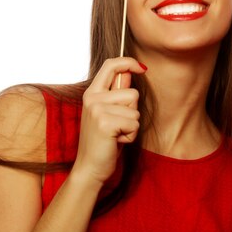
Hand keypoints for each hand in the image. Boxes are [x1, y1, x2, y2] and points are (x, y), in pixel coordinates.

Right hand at [71, 58, 146, 185]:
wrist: (90, 168)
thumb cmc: (104, 141)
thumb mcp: (108, 114)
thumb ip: (116, 94)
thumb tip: (130, 73)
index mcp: (92, 93)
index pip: (110, 65)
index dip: (128, 63)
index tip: (142, 68)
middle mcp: (92, 98)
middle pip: (132, 93)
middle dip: (132, 112)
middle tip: (117, 126)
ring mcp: (97, 110)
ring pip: (135, 110)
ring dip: (131, 126)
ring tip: (116, 135)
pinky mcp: (105, 123)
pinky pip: (134, 124)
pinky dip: (130, 136)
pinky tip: (116, 142)